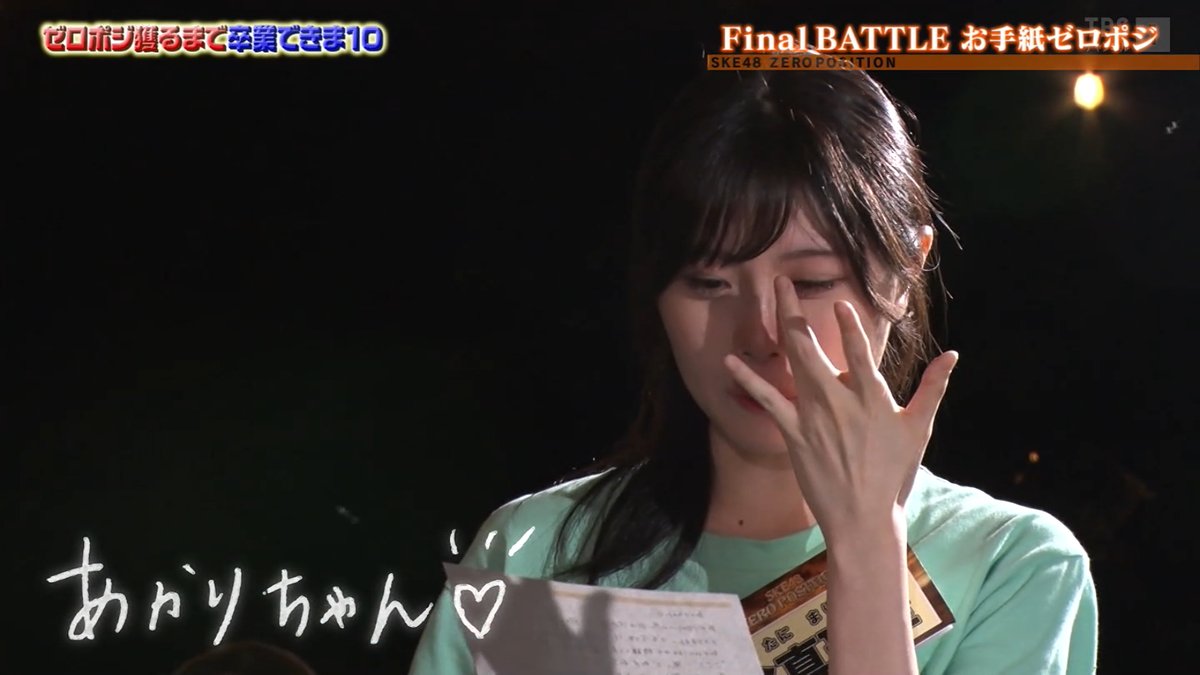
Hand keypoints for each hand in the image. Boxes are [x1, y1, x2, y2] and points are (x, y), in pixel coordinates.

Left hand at [723, 276, 958, 540]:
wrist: (863, 517)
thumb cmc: (893, 473)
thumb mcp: (919, 428)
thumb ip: (932, 387)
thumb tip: (953, 355)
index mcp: (873, 399)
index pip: (860, 353)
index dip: (849, 326)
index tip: (838, 301)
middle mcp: (840, 403)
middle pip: (813, 348)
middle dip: (795, 311)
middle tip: (781, 281)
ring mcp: (814, 417)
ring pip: (792, 364)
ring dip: (779, 329)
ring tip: (768, 299)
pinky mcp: (794, 434)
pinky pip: (768, 400)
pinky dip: (749, 380)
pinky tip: (731, 362)